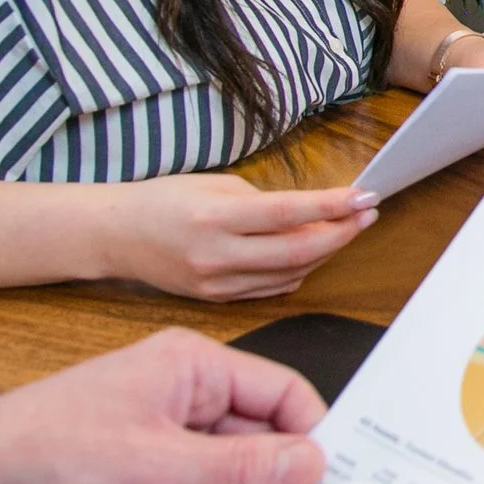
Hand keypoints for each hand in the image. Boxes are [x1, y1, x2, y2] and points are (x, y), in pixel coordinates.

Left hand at [0, 327, 326, 483]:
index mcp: (194, 366)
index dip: (303, 442)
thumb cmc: (48, 455)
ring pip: (215, 479)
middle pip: (250, 448)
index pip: (282, 395)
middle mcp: (181, 391)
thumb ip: (245, 467)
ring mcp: (157, 428)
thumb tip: (314, 462)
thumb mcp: (161, 467)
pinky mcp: (136, 464)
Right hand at [100, 175, 377, 301]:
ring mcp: (217, 283)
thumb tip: (315, 215)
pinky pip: (272, 288)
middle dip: (342, 232)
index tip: (366, 196)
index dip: (334, 206)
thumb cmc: (165, 200)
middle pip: (298, 252)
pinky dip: (298, 270)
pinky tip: (310, 251)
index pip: (289, 213)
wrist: (116, 235)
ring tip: (344, 227)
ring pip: (291, 273)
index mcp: (215, 217)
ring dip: (325, 252)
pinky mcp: (217, 299)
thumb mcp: (216, 185)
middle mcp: (217, 255)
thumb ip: (266, 202)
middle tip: (366, 213)